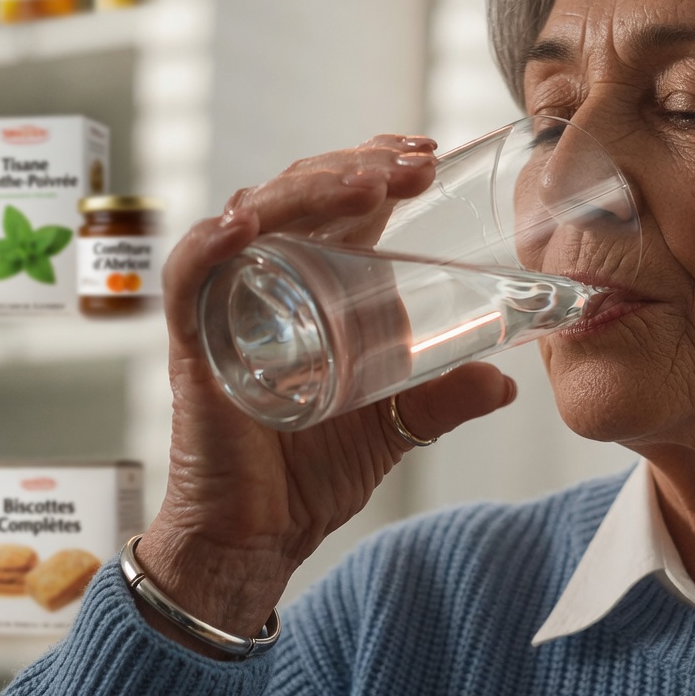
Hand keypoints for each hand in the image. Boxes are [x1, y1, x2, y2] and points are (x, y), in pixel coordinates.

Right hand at [135, 136, 517, 653]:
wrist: (262, 537)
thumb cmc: (313, 473)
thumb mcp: (398, 426)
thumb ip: (446, 398)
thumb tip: (506, 383)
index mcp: (319, 288)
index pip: (341, 203)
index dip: (377, 169)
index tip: (428, 158)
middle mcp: (270, 283)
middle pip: (302, 195)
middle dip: (356, 167)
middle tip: (413, 164)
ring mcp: (230, 308)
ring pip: (253, 217)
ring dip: (307, 190)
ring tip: (365, 182)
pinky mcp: (196, 345)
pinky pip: (189, 278)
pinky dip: (210, 246)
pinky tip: (244, 224)